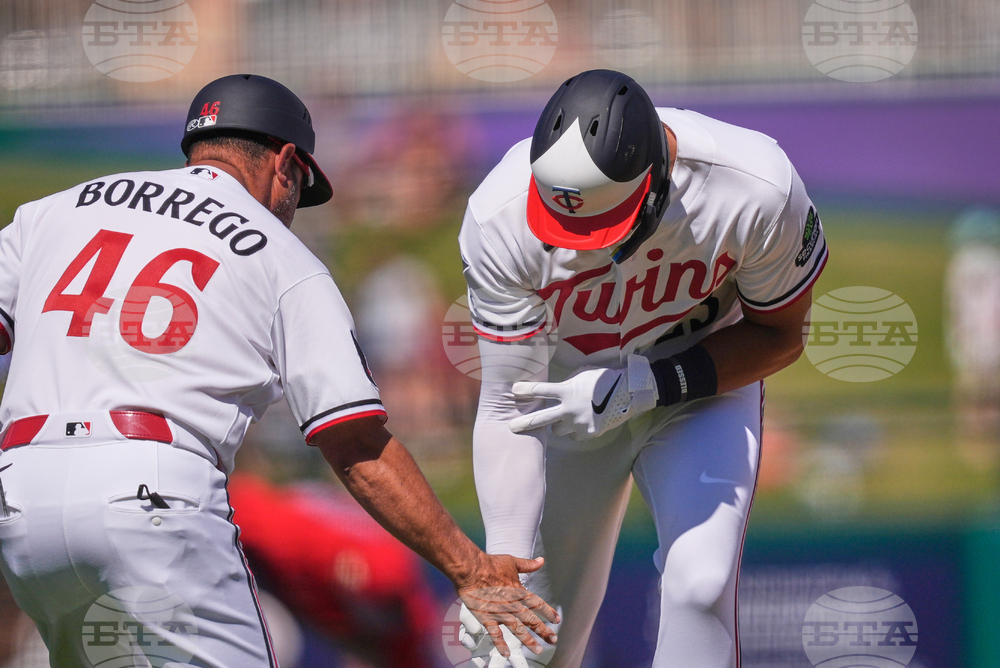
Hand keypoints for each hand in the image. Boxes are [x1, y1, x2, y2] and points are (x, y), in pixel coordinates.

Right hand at [456, 554, 559, 658]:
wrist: (471, 569)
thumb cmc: (490, 564)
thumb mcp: (512, 562)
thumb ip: (528, 565)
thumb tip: (541, 561)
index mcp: (519, 591)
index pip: (538, 604)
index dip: (548, 612)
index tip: (556, 620)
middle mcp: (512, 604)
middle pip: (531, 620)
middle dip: (543, 631)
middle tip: (553, 640)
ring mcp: (500, 612)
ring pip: (517, 629)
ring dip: (528, 640)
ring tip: (537, 649)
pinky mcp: (487, 617)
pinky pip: (495, 634)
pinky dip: (501, 644)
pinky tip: (506, 654)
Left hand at [509, 354, 656, 439]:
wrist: (629, 392)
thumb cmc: (605, 378)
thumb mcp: (583, 374)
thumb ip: (568, 383)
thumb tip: (558, 390)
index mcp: (567, 391)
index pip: (541, 390)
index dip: (526, 389)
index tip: (514, 390)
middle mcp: (570, 409)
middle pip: (541, 419)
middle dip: (525, 423)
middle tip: (511, 427)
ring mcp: (579, 423)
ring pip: (557, 430)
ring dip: (558, 425)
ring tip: (565, 418)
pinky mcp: (588, 433)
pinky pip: (575, 434)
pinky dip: (576, 429)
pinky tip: (585, 420)